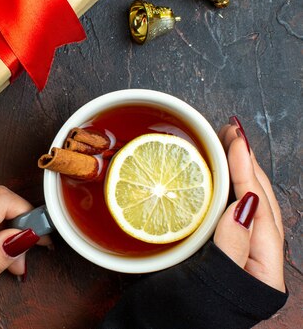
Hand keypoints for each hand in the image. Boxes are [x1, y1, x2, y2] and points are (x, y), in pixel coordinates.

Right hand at [215, 116, 284, 291]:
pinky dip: (219, 192)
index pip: (261, 211)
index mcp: (263, 273)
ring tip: (225, 145)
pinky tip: (212, 179)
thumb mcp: (208, 286)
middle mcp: (254, 263)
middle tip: (231, 131)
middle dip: (247, 166)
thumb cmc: (177, 319)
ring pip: (242, 207)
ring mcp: (233, 258)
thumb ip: (232, 246)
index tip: (235, 139)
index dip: (249, 172)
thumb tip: (247, 203)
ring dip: (235, 174)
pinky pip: (222, 216)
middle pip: (257, 205)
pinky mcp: (211, 255)